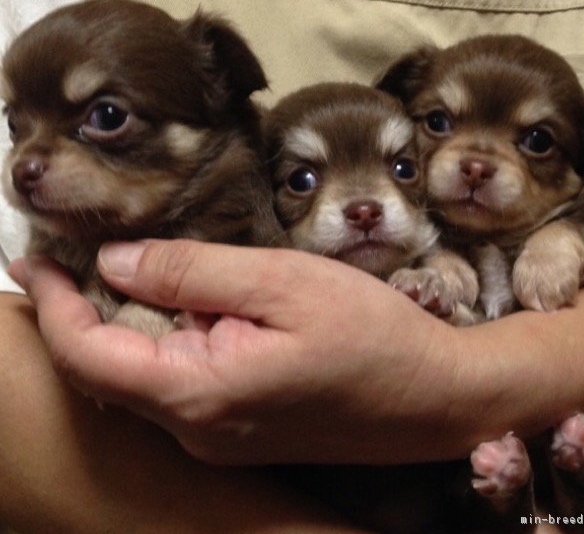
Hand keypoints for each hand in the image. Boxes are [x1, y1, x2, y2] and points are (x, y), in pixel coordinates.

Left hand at [10, 241, 465, 464]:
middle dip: (85, 309)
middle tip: (79, 252)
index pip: (88, 354)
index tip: (32, 255)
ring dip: (129, 324)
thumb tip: (117, 261)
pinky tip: (192, 308)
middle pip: (109, 369)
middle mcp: (198, 429)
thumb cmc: (371, 334)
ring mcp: (221, 437)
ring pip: (145, 376)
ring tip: (135, 269)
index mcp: (199, 393)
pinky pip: (181, 385)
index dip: (53, 302)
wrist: (436, 398)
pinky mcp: (243, 430)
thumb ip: (194, 272)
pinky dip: (167, 342)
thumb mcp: (282, 281)